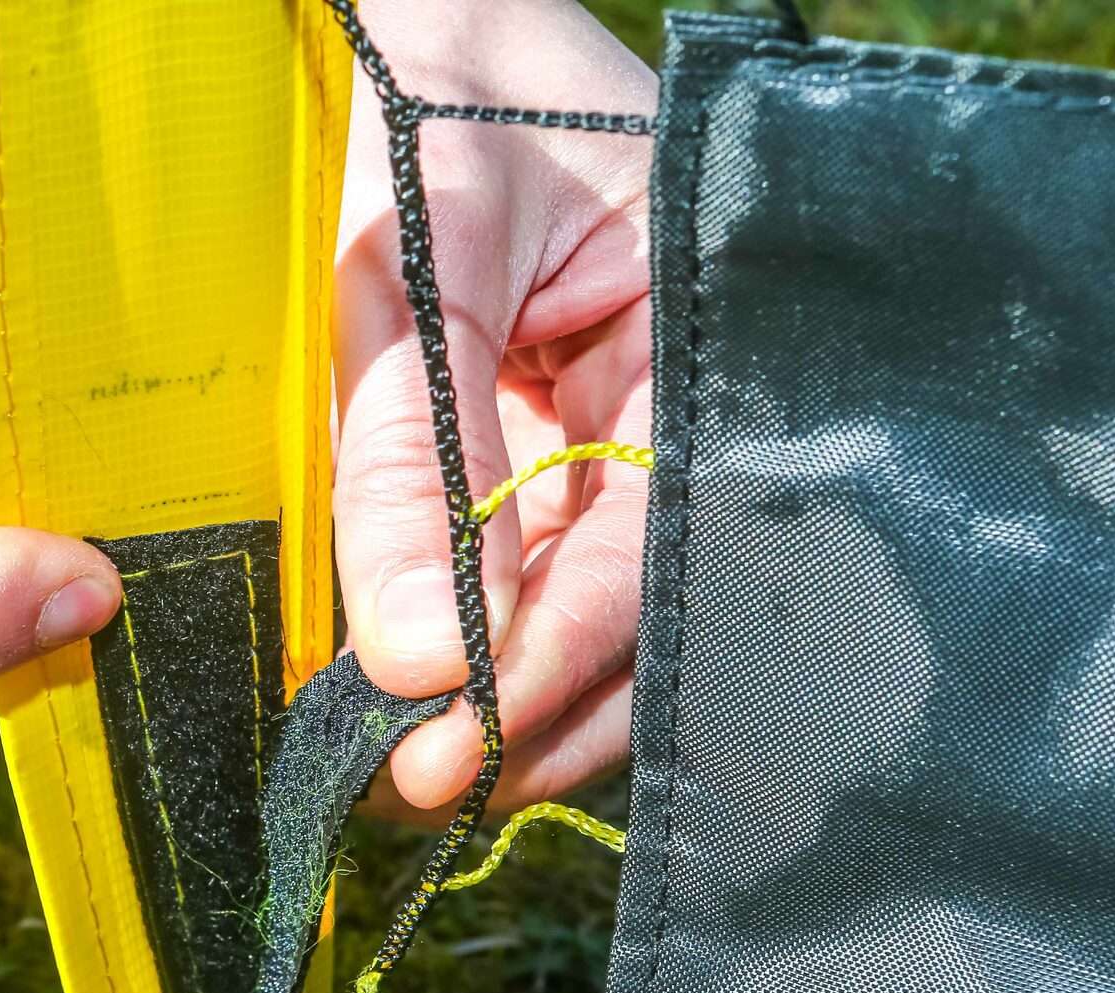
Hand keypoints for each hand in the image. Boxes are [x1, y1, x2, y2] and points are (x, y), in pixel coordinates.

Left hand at [333, 0, 655, 815]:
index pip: (651, 544)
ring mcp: (614, 426)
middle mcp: (674, 401)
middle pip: (638, 604)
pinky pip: (530, 558)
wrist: (415, 18)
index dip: (563, 662)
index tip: (466, 751)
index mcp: (699, 338)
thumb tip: (416, 657)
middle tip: (429, 792)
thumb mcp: (425, 253)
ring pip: (585, 603)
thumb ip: (418, 449)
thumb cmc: (442, 90)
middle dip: (542, 714)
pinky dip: (477, 632)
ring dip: (509, 698)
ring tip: (418, 775)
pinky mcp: (548, 441)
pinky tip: (427, 692)